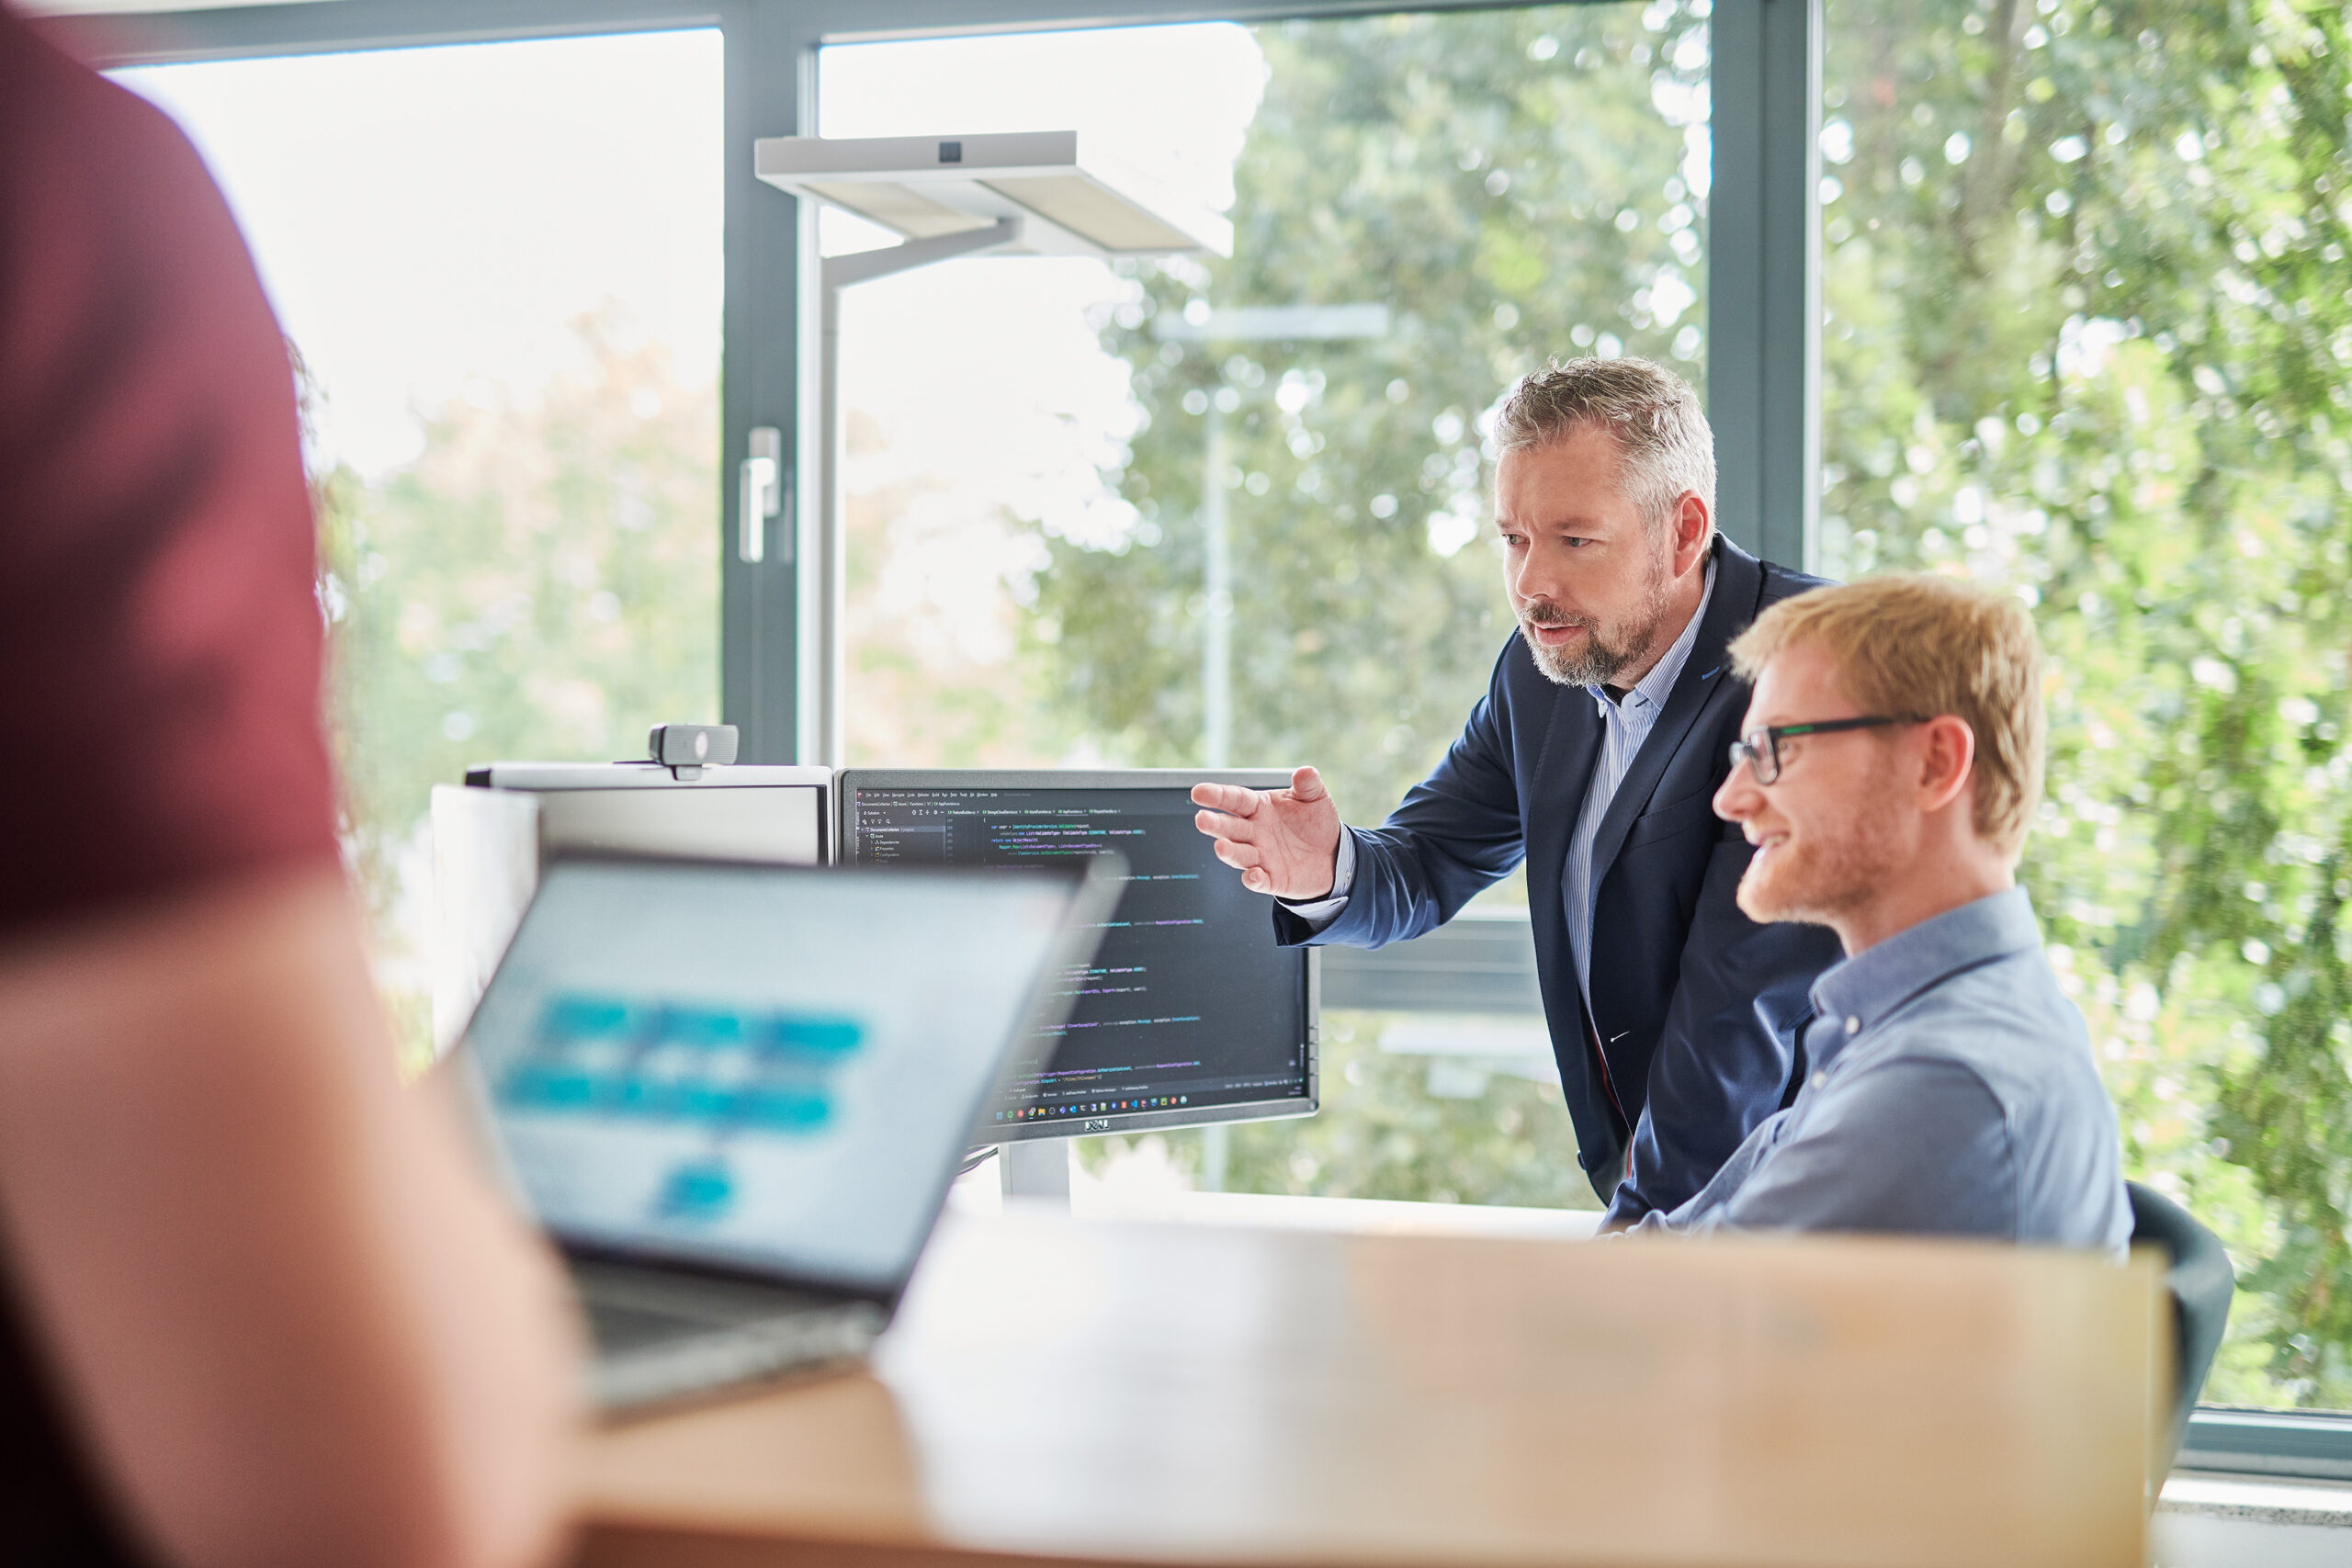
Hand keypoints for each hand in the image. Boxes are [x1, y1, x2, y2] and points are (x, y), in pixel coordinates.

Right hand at [1191, 766, 1342, 897]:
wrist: (1331, 855)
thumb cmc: (1315, 822)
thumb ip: (1308, 784)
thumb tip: (1305, 771)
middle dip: (1215, 824)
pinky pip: (1258, 881)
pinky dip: (1253, 879)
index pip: (1235, 800)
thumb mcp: (1315, 798)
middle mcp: (1254, 832)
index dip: (1217, 795)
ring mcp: (1260, 856)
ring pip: (1239, 854)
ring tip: (1221, 847)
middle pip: (1230, 828)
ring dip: (1229, 852)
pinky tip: (1253, 875)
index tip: (1199, 792)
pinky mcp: (1271, 879)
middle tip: (1201, 819)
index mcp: (1259, 808)